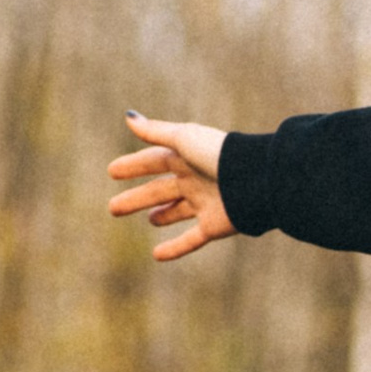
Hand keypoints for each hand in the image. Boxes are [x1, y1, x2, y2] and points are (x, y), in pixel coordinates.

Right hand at [107, 114, 233, 258]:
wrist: (257, 181)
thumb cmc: (219, 155)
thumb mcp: (184, 140)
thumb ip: (156, 131)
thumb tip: (128, 116)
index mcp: (188, 158)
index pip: (154, 161)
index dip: (133, 166)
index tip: (112, 172)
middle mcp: (196, 179)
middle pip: (160, 190)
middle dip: (137, 197)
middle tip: (113, 208)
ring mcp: (206, 203)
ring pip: (177, 211)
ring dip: (162, 216)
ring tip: (149, 220)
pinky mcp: (215, 225)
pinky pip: (191, 239)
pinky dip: (175, 248)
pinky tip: (157, 255)